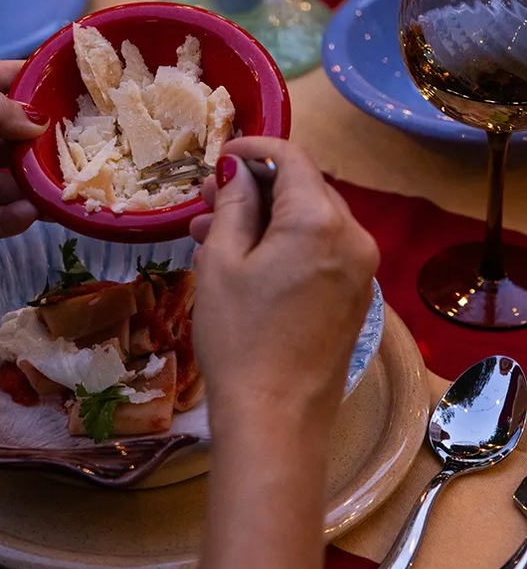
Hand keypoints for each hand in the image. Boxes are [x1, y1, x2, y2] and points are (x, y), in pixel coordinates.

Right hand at [189, 137, 378, 436]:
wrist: (275, 420)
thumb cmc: (240, 338)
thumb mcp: (222, 261)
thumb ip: (235, 203)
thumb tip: (238, 168)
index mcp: (320, 220)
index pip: (291, 157)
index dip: (252, 149)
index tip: (219, 155)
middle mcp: (353, 237)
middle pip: (304, 187)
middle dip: (256, 186)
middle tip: (208, 200)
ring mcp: (360, 269)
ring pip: (311, 220)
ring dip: (267, 217)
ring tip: (213, 234)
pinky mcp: (356, 296)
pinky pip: (321, 250)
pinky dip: (286, 244)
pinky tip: (245, 261)